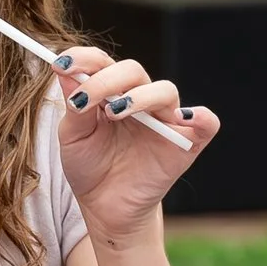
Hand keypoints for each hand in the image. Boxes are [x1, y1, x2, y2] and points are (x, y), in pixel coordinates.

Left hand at [51, 45, 218, 243]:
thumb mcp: (73, 136)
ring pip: (165, 91)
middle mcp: (140, 99)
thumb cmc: (89, 166)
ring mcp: (165, 120)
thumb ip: (73, 104)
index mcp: (111, 92)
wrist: (104, 206)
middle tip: (83, 99)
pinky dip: (202, 117)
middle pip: (133, 71)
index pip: (103, 63)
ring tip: (115, 112)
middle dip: (106, 80)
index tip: (60, 64)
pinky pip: (206, 124)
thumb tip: (63, 70)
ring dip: (139, 96)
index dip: (84, 59)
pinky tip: (185, 118)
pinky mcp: (186, 143)